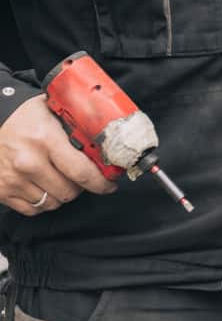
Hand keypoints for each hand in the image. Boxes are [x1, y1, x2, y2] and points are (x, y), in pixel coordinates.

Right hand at [0, 95, 115, 214]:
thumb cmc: (26, 117)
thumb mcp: (55, 111)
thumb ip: (80, 124)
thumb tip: (110, 137)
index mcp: (45, 139)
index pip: (81, 171)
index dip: (100, 182)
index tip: (110, 184)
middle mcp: (27, 162)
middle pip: (69, 192)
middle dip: (81, 186)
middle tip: (80, 175)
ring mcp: (13, 179)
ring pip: (53, 203)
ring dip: (62, 194)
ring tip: (60, 177)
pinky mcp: (1, 191)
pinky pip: (33, 209)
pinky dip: (43, 202)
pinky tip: (45, 186)